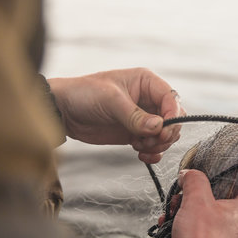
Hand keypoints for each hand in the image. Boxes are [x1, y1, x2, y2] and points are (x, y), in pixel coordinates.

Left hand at [48, 68, 184, 162]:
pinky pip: (154, 145)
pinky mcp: (136, 133)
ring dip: (158, 144)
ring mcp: (144, 118)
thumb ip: (135, 116)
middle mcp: (149, 99)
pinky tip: (141, 154)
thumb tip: (158, 127)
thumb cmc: (84, 94)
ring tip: (139, 146)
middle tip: (150, 141)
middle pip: (173, 119)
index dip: (172, 115)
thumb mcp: (110, 101)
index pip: (171, 99)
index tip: (164, 130)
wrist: (63, 111)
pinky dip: (153, 153)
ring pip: (166, 134)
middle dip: (166, 133)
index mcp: (147, 83)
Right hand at [171, 170, 237, 237]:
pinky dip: (186, 228)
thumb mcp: (196, 199)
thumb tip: (189, 174)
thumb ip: (194, 180)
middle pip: (218, 200)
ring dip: (186, 212)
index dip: (225, 176)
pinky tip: (170, 228)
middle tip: (180, 198)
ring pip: (207, 217)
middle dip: (194, 197)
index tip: (207, 174)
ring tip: (171, 214)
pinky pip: (201, 234)